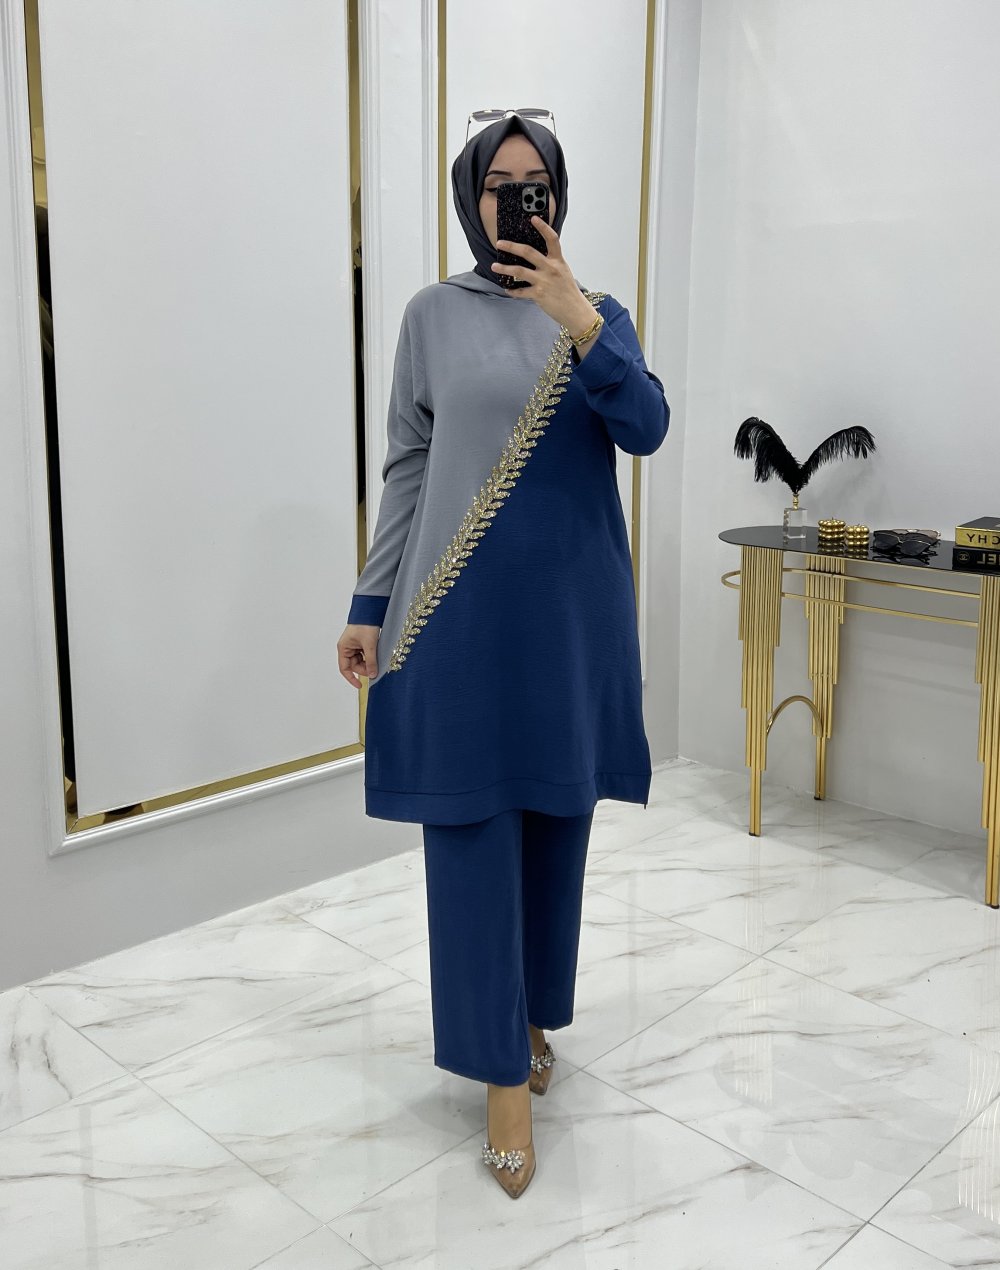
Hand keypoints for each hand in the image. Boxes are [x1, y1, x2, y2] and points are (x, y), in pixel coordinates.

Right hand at [338, 623, 379, 687]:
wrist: (370, 611)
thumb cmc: (365, 625)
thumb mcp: (369, 645)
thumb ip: (371, 661)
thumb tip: (372, 675)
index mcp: (343, 648)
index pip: (344, 669)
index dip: (351, 678)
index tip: (360, 686)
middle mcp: (347, 648)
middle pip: (354, 665)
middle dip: (364, 669)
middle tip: (375, 670)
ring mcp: (354, 646)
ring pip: (360, 661)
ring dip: (368, 663)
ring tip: (377, 660)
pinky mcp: (361, 643)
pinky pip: (365, 655)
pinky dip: (370, 657)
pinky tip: (377, 656)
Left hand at [492, 216, 595, 333]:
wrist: (575, 310)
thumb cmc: (568, 291)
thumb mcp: (563, 272)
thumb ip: (551, 262)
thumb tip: (534, 256)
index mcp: (558, 260)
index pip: (551, 239)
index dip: (543, 227)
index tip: (533, 218)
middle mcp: (551, 268)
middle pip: (528, 252)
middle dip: (511, 246)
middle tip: (499, 243)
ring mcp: (544, 281)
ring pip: (519, 271)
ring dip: (504, 268)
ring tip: (494, 266)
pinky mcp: (538, 295)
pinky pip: (520, 292)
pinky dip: (512, 291)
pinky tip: (507, 289)